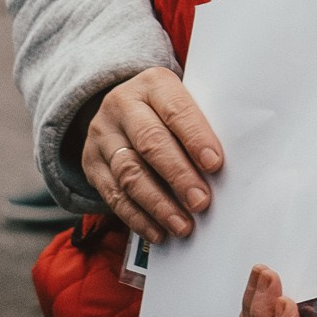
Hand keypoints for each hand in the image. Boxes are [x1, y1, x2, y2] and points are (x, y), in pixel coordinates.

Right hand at [79, 68, 222, 242]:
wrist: (121, 108)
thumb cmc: (168, 112)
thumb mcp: (183, 103)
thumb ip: (199, 127)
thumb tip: (223, 171)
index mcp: (153, 84)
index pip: (175, 110)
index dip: (195, 138)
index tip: (215, 164)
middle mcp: (122, 105)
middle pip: (150, 142)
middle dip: (178, 176)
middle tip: (201, 202)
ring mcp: (103, 135)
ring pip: (129, 172)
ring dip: (158, 204)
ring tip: (182, 225)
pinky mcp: (92, 164)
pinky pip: (113, 195)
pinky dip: (137, 217)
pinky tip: (158, 231)